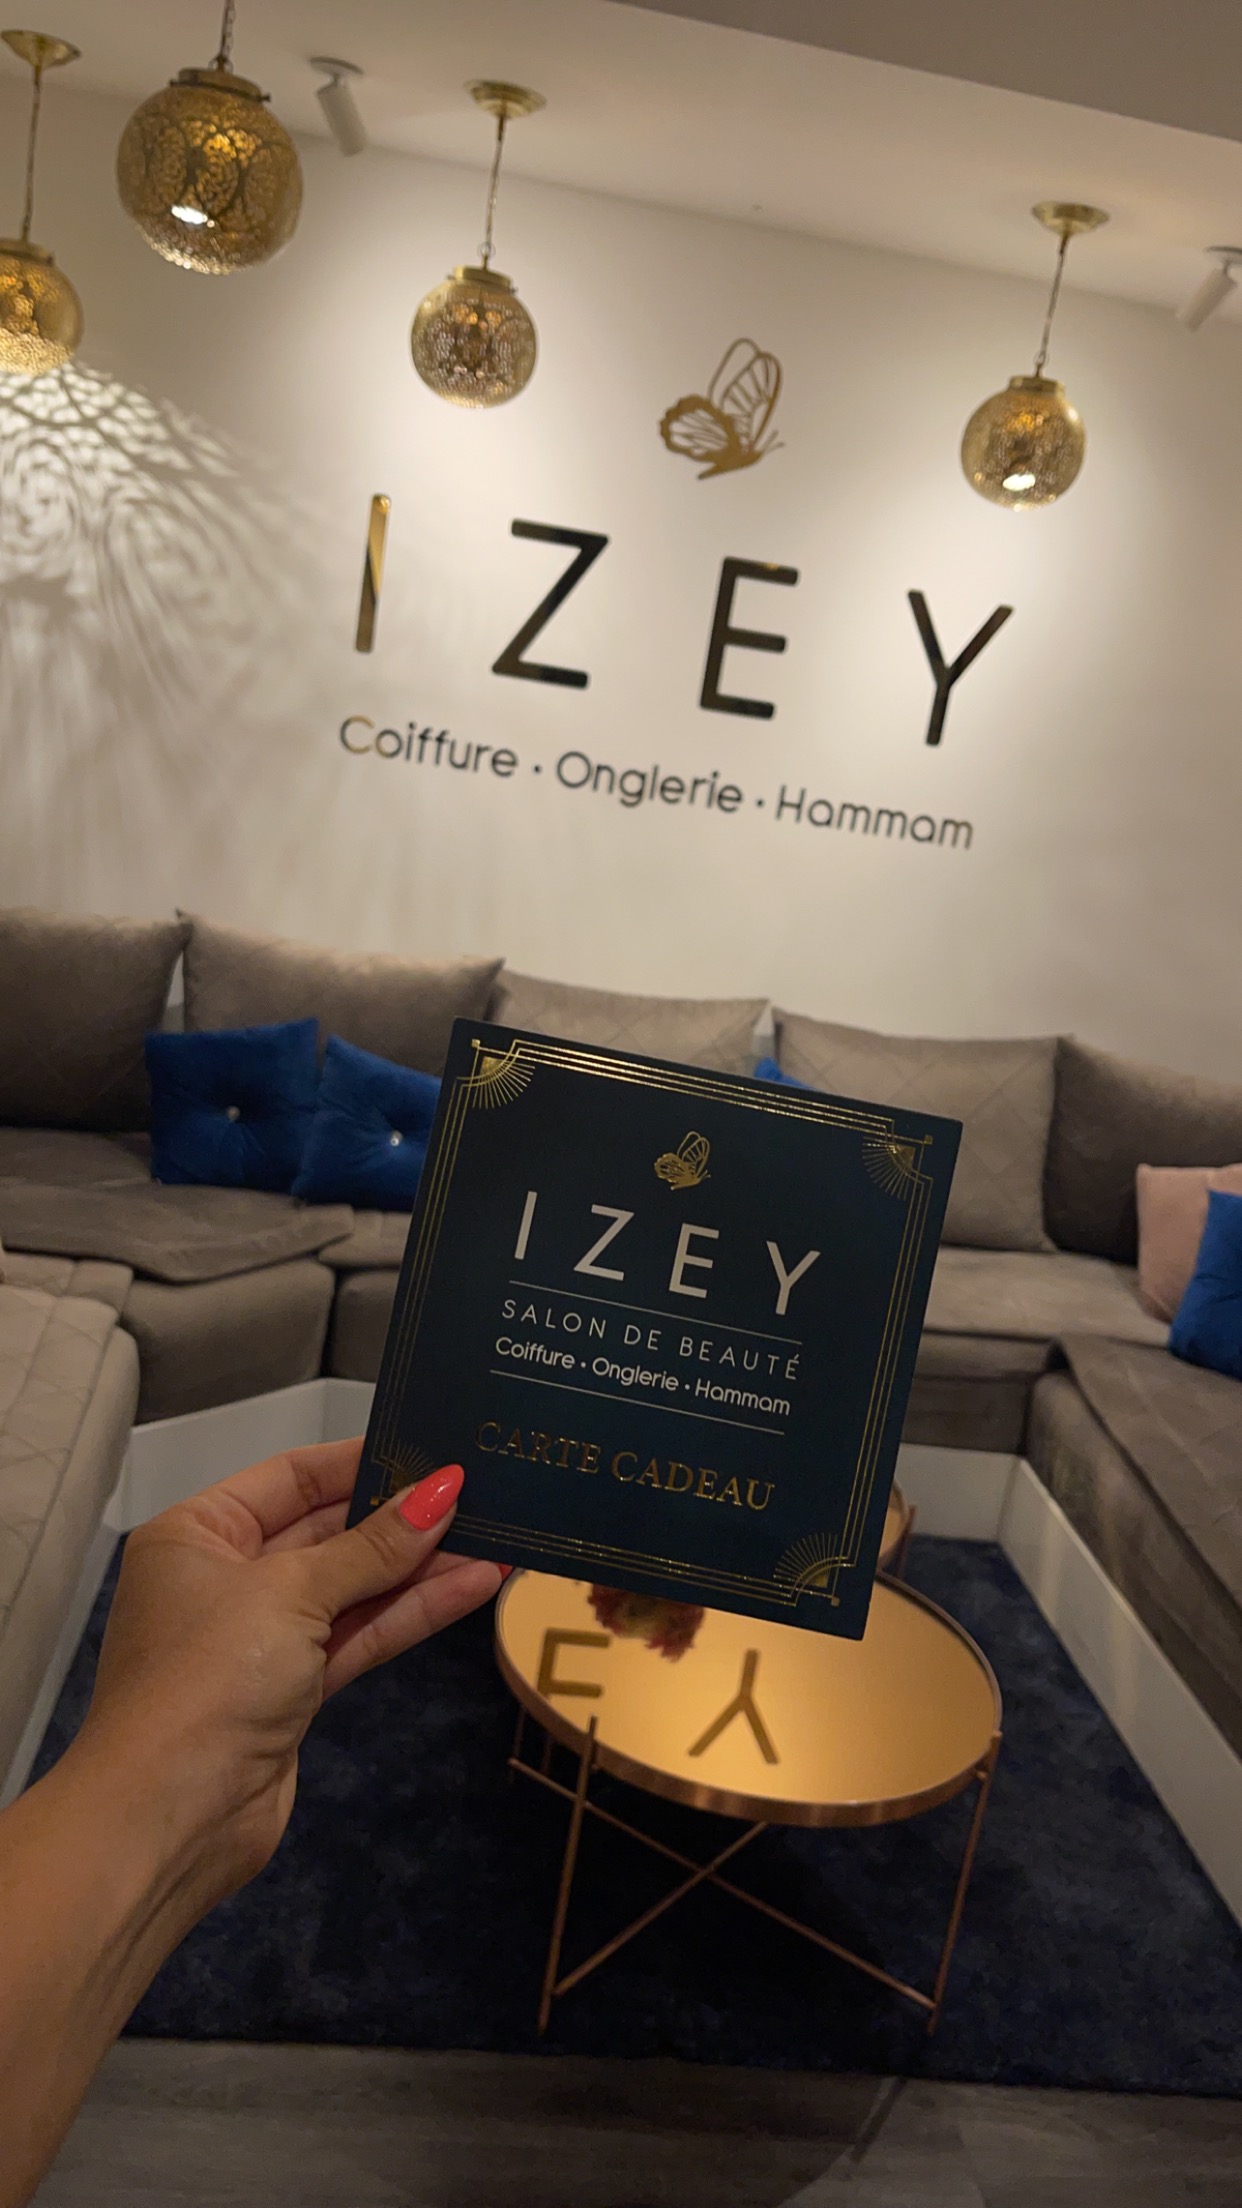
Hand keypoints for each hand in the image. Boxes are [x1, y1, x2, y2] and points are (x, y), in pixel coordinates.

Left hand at [72, 1439, 499, 1908]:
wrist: (170, 1818)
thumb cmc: (209, 1677)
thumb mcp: (292, 1593)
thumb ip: (372, 1546)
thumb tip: (442, 1490)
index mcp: (198, 1534)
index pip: (291, 1478)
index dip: (362, 1463)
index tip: (432, 1448)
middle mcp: (225, 1579)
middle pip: (327, 1532)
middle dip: (401, 1518)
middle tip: (481, 1491)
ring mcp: (261, 1640)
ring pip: (353, 1588)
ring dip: (421, 1567)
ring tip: (497, 1535)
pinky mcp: (294, 1692)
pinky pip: (359, 1636)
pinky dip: (411, 1613)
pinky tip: (474, 1585)